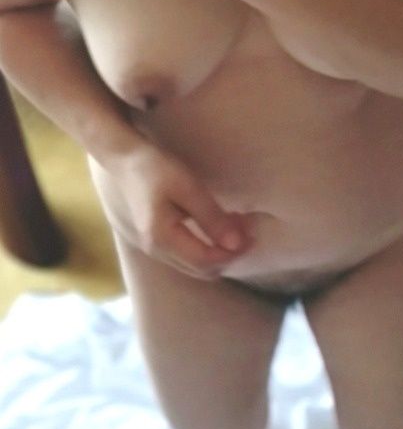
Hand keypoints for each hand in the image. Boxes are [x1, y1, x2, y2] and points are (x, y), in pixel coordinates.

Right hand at [101, 140, 253, 279]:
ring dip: (219, 253)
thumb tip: (236, 244)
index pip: (206, 261)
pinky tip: (217, 228)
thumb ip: (211, 217)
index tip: (252, 235)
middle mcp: (156, 250)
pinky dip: (206, 247)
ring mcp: (153, 247)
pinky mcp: (155, 239)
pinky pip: (187, 255)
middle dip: (229, 256)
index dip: (232, 253)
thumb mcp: (187, 187)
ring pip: (195, 266)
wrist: (123, 159)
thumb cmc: (155, 167)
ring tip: (238, 229)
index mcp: (163, 238)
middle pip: (202, 270)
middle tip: (250, 233)